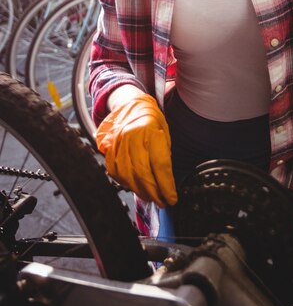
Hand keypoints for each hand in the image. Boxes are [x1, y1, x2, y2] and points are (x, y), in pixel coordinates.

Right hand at [96, 91, 177, 207]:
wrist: (128, 103)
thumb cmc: (150, 117)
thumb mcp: (164, 131)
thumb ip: (164, 154)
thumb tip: (166, 180)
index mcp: (150, 130)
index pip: (160, 165)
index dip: (166, 186)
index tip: (172, 198)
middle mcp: (132, 137)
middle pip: (143, 174)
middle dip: (154, 192)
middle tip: (162, 201)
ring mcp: (118, 142)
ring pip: (128, 176)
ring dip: (140, 191)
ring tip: (150, 197)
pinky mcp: (108, 148)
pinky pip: (115, 171)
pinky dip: (125, 182)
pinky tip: (134, 186)